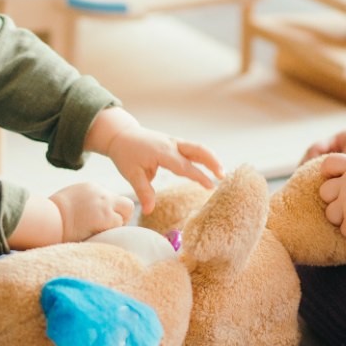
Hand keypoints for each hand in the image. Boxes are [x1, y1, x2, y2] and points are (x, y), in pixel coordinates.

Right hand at [8, 185, 132, 248]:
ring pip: (125, 216)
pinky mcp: (107, 218)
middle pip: (126, 204)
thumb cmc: (54, 215)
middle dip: (122, 216)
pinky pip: (118, 226)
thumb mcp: (72, 198)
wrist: (49, 219)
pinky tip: (98, 234)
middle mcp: (102, 193)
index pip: (112, 199)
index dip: (111, 211)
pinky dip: (111, 232)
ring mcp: (106, 205)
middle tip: (110, 227)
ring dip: (115, 226)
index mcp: (92, 188)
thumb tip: (93, 212)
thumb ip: (87, 201)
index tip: (101, 220)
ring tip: (98, 231)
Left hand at [84, 108, 222, 214]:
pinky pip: (193, 149)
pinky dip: (205, 156)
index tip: (211, 186)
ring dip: (212, 158)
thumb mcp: (131, 174)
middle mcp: (172, 144)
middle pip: (198, 149)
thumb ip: (143, 191)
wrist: (122, 135)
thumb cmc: (126, 154)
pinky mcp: (175, 143)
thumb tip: (149, 211)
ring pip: (198, 147)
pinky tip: (212, 167)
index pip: (184, 165)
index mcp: (162, 152)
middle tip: (224, 176)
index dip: (199, 176)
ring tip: (222, 173)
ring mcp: (175, 142)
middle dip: (213, 161)